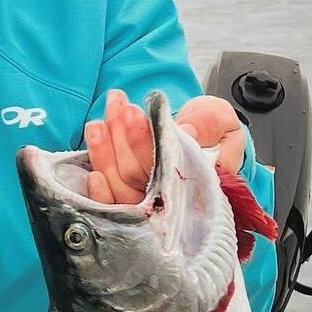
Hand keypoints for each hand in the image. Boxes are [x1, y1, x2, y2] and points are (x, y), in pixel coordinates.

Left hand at [85, 89, 245, 204]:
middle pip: (137, 179)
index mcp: (200, 184)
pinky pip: (110, 201)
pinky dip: (97, 185)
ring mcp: (149, 202)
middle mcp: (172, 199)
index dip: (144, 143)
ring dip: (104, 151)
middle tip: (118, 109)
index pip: (166, 172)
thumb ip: (208, 124)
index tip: (133, 113)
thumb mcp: (221, 120)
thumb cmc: (214, 128)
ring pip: (119, 186)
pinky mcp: (131, 198)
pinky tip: (91, 160)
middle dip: (122, 140)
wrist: (203, 133)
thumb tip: (186, 131)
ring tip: (98, 123)